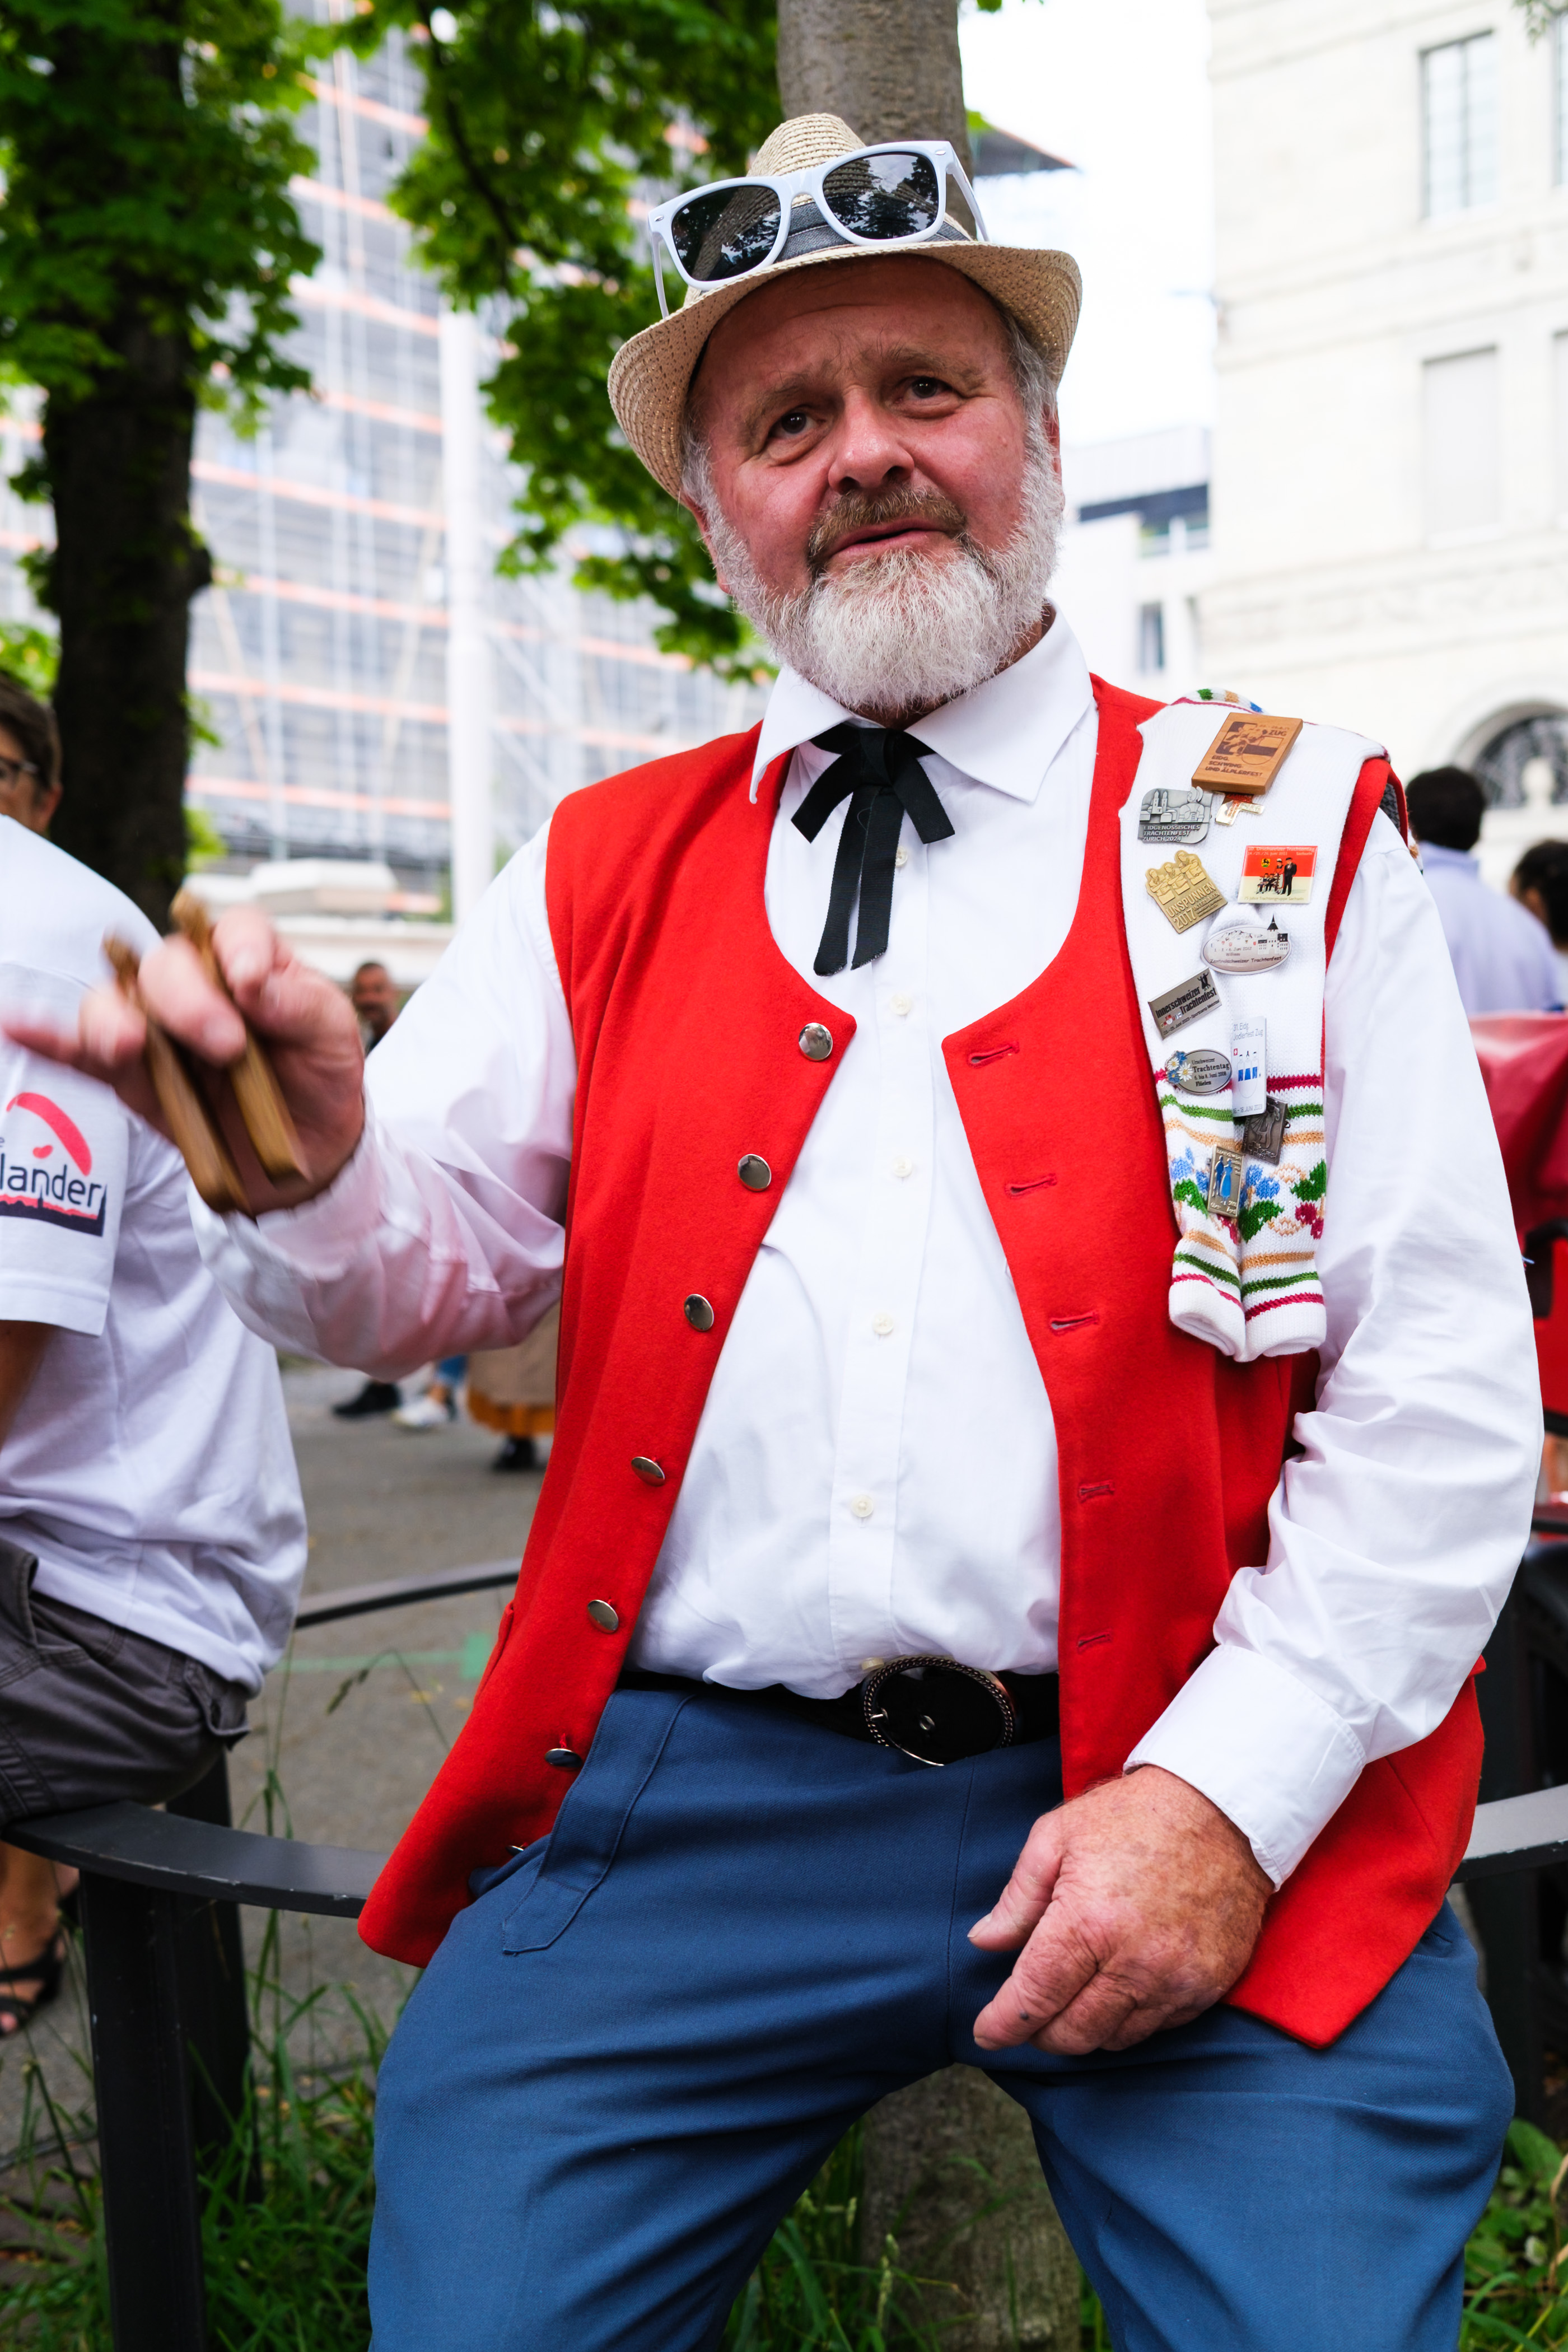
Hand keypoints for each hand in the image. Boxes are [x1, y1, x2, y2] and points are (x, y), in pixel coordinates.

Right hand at [1, 907, 366, 1214]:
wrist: (305, 1151)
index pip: (229, 929)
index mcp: (247, 960)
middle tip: (227, 1047)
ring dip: (113, 1021)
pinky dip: (47, 1039)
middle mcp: (194, 983)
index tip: (250, 982)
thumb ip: (301, 1004)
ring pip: (113, 1002)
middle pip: (163, 963)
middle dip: (186, 999)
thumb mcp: (335, 1036)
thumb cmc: (320, 1075)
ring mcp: (154, 1028)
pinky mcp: (128, 1075)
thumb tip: (252, 979)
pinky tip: (15, 1024)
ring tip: (128, 1047)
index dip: (237, 948)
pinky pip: (78, 1052)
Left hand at [969, 1765, 1271, 2056]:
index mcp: (1087, 1922)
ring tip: (1071, 2001)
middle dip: (1041, 2033)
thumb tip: (984, 1941)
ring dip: (1085, 2030)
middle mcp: (1133, 1963)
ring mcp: (1175, 1980)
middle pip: (1073, 2033)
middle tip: (1028, 2016)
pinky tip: (1117, 1990)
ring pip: (1114, 2039)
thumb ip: (1018, 1898)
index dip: (1004, 2024)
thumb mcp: (1056, 1837)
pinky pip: (1158, 2028)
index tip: (986, 2034)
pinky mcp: (1208, 1986)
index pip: (1034, 1998)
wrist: (1222, 1810)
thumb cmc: (1133, 1816)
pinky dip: (1129, 2020)